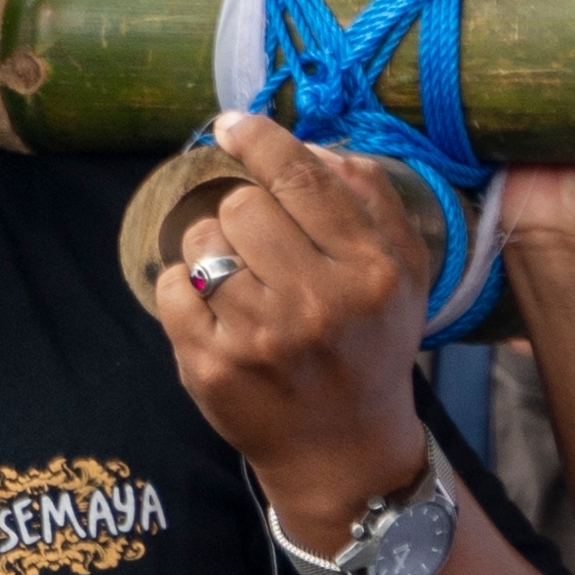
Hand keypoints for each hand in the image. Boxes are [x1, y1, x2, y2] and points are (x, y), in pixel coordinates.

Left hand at [153, 113, 440, 537]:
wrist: (344, 449)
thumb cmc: (371, 349)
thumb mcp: (404, 277)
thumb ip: (373, 203)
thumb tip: (317, 147)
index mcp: (372, 272)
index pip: (303, 179)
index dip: (259, 140)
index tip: (232, 125)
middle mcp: (319, 302)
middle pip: (242, 206)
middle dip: (242, 216)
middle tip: (259, 247)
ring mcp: (260, 336)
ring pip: (201, 245)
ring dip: (213, 254)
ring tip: (240, 284)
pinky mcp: (211, 364)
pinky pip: (170, 286)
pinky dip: (183, 289)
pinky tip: (216, 311)